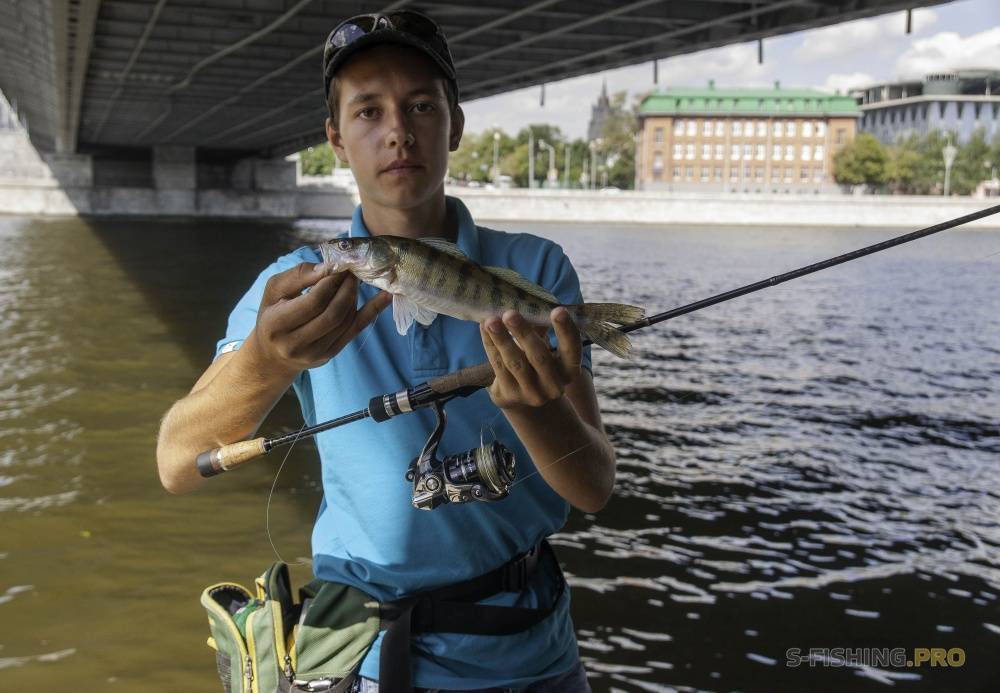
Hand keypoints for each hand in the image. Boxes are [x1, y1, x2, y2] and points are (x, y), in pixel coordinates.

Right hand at [250, 263, 390, 376]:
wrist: (272, 355)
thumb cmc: (272, 314)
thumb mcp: (274, 290)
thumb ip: (298, 276)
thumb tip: (327, 267)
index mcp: (277, 324)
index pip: (313, 302)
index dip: (330, 282)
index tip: (338, 266)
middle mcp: (295, 344)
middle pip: (333, 314)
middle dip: (346, 289)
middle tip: (352, 271)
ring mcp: (315, 353)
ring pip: (345, 322)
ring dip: (355, 297)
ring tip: (354, 280)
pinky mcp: (330, 354)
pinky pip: (355, 330)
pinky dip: (372, 311)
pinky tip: (385, 296)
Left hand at [480, 307, 581, 411]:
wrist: (521, 397)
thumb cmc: (536, 362)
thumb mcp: (544, 348)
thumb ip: (541, 329)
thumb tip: (531, 304)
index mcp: (568, 371)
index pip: (572, 350)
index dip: (566, 330)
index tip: (557, 310)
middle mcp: (553, 386)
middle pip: (539, 357)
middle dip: (523, 333)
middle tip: (510, 313)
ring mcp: (531, 394)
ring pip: (515, 363)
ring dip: (502, 339)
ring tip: (491, 320)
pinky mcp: (509, 395)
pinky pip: (498, 366)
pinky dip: (490, 345)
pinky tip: (485, 329)